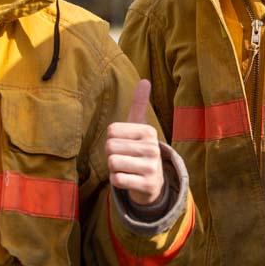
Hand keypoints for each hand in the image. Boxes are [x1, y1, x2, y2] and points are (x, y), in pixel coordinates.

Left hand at [106, 80, 164, 205]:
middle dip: (111, 155)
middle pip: (110, 147)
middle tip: (125, 159)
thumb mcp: (141, 128)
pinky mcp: (147, 185)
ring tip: (126, 169)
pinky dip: (117, 181)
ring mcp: (151, 167)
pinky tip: (128, 179)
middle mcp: (153, 148)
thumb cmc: (140, 151)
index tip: (125, 144)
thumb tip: (145, 80)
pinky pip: (116, 180)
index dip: (111, 140)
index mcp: (148, 131)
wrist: (154, 182)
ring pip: (112, 163)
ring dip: (113, 169)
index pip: (111, 131)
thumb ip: (140, 105)